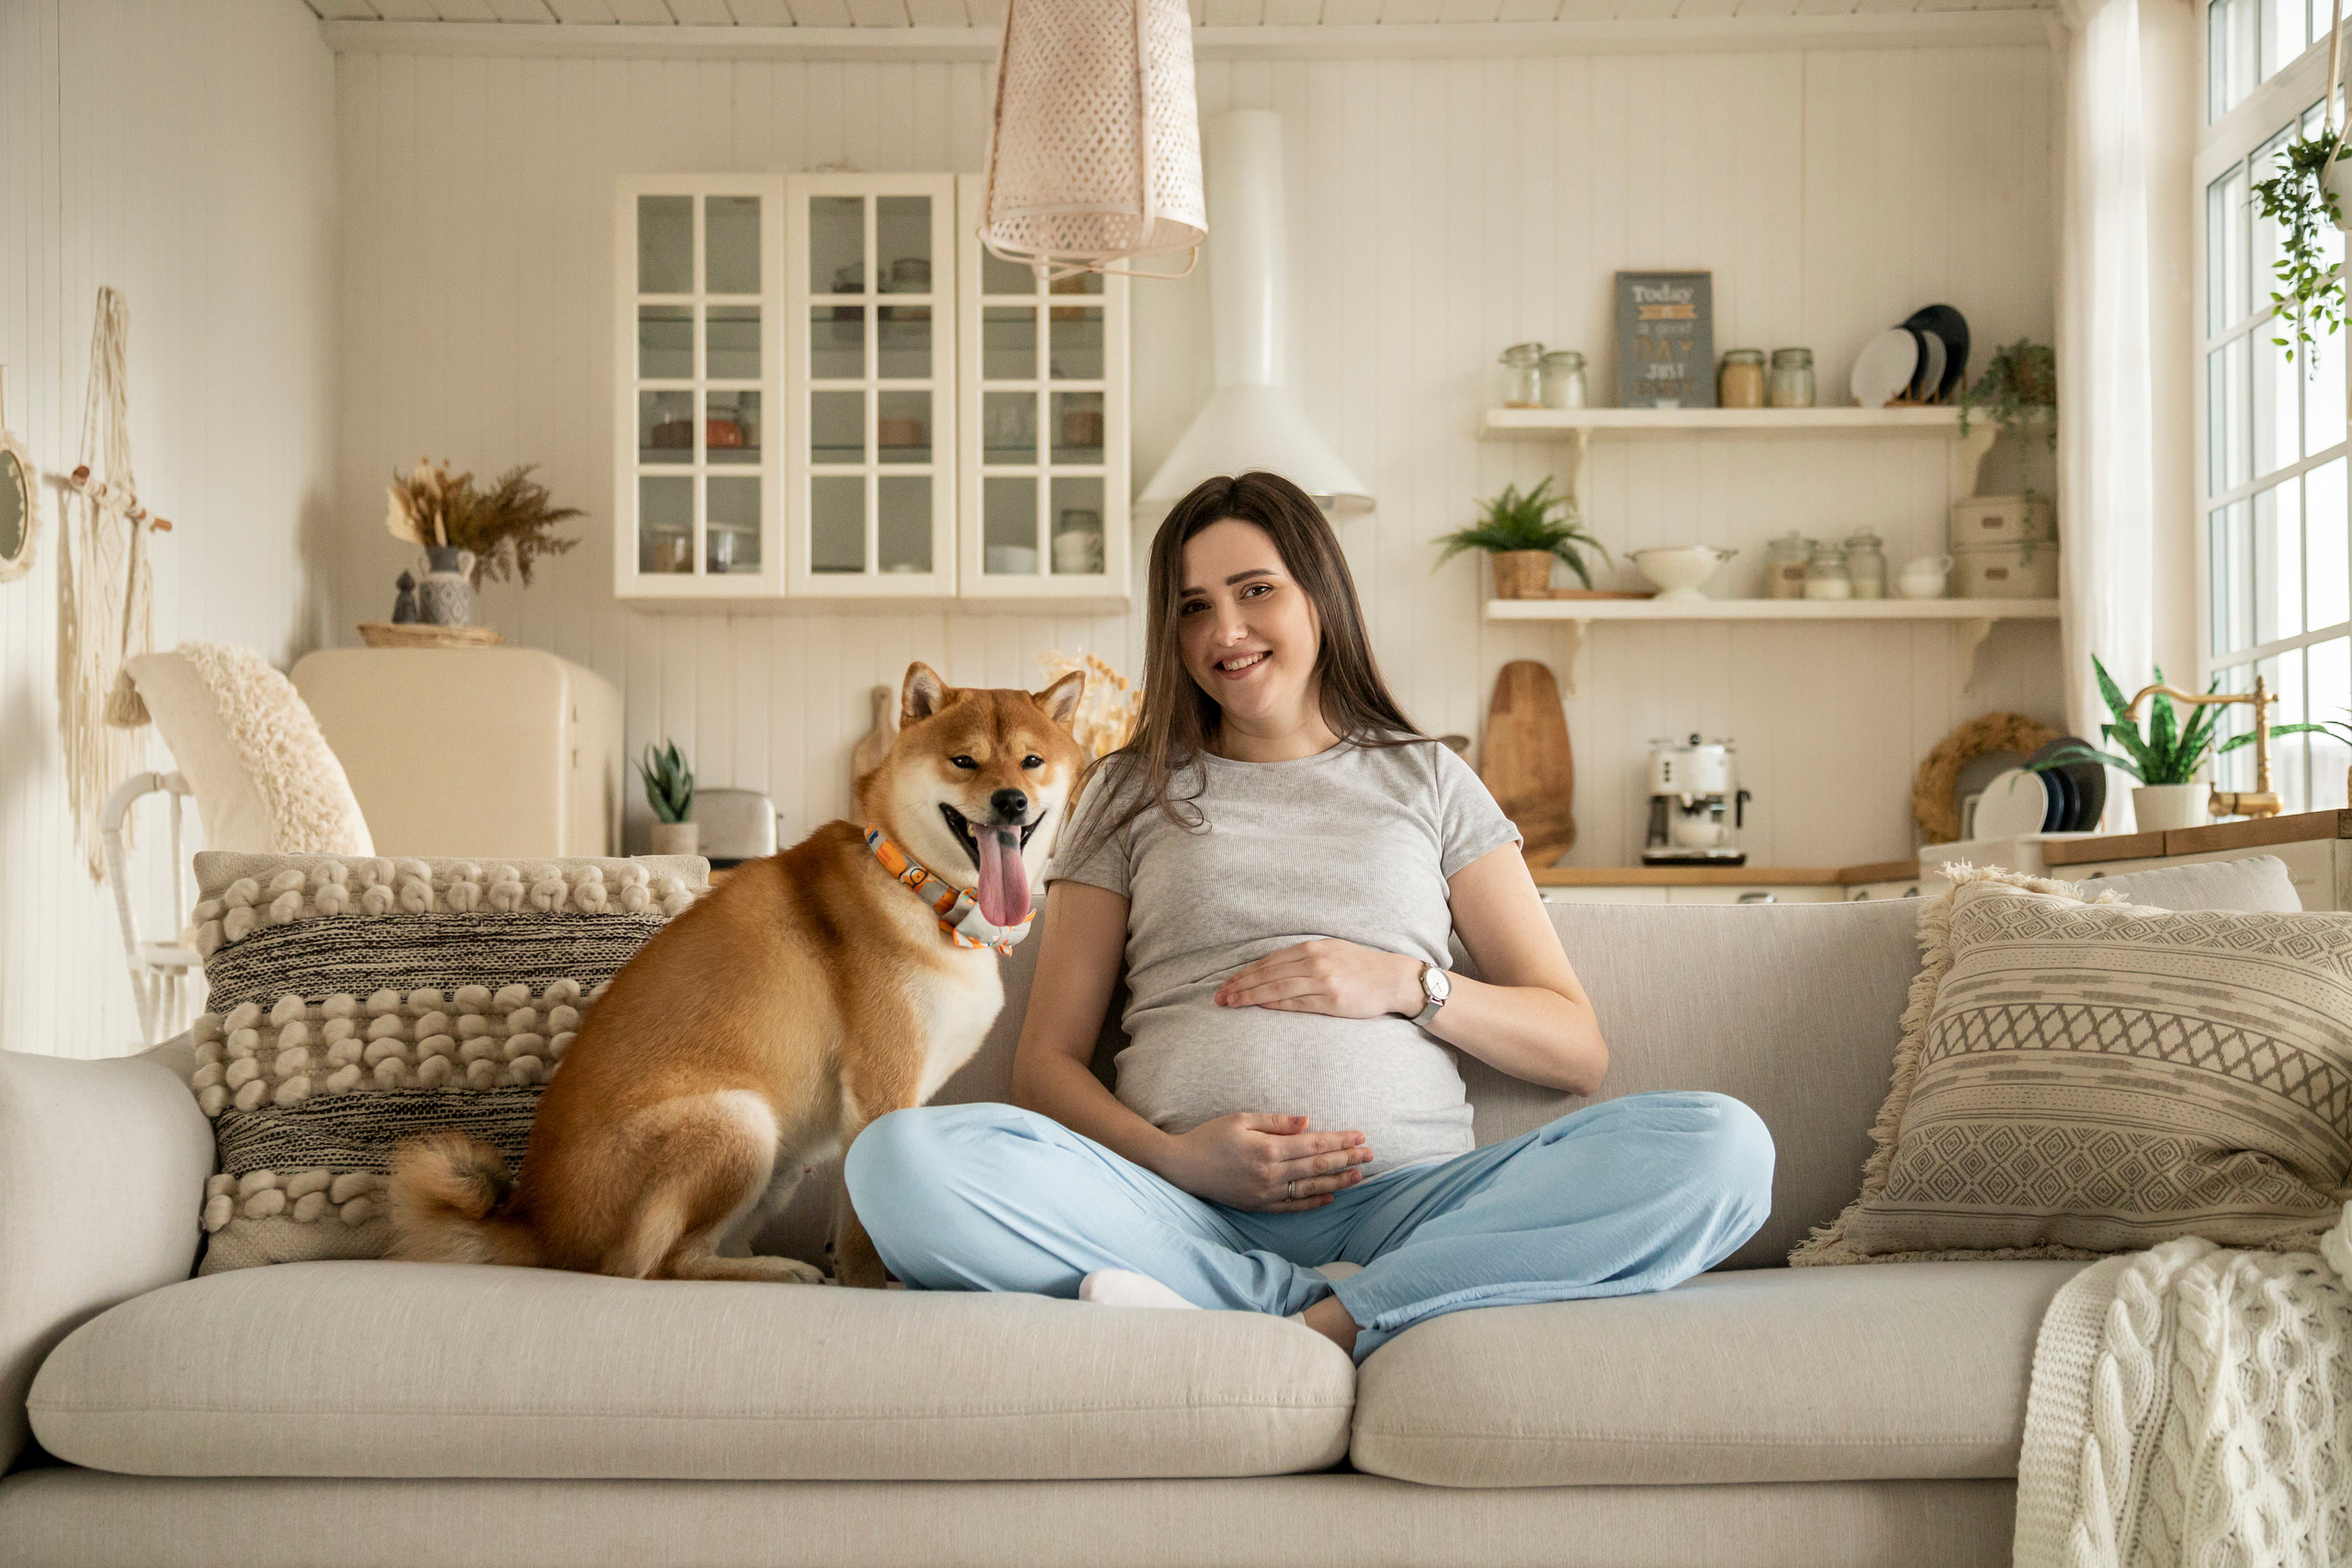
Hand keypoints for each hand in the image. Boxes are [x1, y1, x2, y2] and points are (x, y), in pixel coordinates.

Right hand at [1157, 1112, 1373, 1209]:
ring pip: (1311, 1189)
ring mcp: (1266, 1193)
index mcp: (1267, 1149)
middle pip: (1318, 1166)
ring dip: (1337, 1181)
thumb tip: (1309, 1122)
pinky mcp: (1259, 1205)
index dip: (1340, 1140)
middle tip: (1370, 1154)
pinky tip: (1331, 1198)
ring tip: (1359, 1176)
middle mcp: (1270, 1173)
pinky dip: (1314, 1203)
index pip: (1314, 1144)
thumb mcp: (1241, 1119)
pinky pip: (1293, 1206)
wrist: (1183, 1167)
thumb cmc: (1210, 1137)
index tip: (1361, 1136)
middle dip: (1347, 1159)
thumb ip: (1276, 1122)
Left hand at [1214, 938, 1422, 1019]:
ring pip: (1276, 988)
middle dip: (1240, 986)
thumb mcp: (1331, 951)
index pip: (1268, 961)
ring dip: (1250, 996)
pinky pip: (1296, 1003)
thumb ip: (1304, 957)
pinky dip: (1274, 1004)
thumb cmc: (1361, 966)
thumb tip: (1272, 969)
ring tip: (1231, 1004)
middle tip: (1219, 997)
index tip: (1226, 984)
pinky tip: (1258, 1005)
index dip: (1244, 973)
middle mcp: (1315, 962)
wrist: (1393, 979)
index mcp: (1312, 948)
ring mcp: (1323, 981)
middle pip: (1267, 974)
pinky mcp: (1331, 1001)